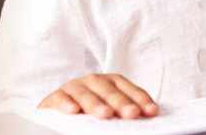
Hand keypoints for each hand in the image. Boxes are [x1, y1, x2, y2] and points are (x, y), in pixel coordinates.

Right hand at [36, 74, 158, 118]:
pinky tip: (73, 111)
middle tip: (132, 113)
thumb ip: (122, 118)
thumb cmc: (89, 118)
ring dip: (96, 103)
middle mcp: (94, 82)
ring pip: (85, 93)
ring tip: (106, 114)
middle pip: (109, 90)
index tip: (152, 112)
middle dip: (121, 101)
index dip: (140, 99)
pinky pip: (59, 98)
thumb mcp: (108, 117)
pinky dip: (66, 103)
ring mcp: (73, 88)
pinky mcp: (54, 98)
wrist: (57, 118)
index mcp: (111, 85)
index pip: (128, 90)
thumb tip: (139, 122)